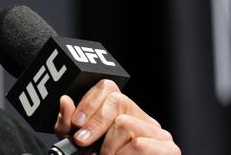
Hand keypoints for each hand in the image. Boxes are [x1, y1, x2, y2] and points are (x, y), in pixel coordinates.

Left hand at [54, 79, 180, 154]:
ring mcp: (157, 132)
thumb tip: (65, 100)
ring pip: (125, 123)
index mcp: (120, 112)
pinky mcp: (169, 148)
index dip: (89, 103)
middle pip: (117, 100)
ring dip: (109, 147)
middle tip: (85, 145)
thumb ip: (67, 124)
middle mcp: (141, 116)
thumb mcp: (76, 143)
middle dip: (96, 124)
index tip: (76, 125)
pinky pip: (139, 143)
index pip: (107, 87)